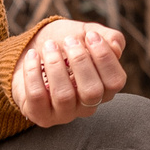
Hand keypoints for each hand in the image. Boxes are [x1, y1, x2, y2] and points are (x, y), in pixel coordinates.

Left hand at [12, 19, 126, 126]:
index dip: (104, 58)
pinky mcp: (40, 115)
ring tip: (49, 45)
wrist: (32, 49)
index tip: (90, 35)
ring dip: (55, 65)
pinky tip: (33, 55)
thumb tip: (117, 48)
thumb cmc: (65, 44)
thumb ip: (110, 38)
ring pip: (63, 95)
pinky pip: (37, 96)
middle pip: (92, 92)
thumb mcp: (88, 34)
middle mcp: (87, 105)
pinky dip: (33, 71)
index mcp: (104, 89)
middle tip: (69, 40)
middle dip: (80, 61)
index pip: (115, 81)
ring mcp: (64, 114)